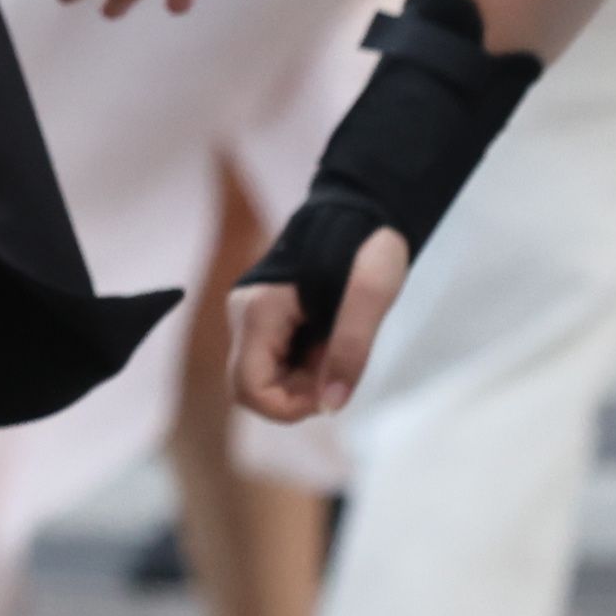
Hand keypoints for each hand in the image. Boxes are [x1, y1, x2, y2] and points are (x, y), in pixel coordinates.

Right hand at [230, 225, 408, 421]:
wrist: (362, 208)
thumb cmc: (368, 244)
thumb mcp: (371, 295)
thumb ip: (350, 349)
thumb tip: (332, 407)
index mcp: (259, 310)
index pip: (249, 389)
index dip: (288, 407)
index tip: (330, 389)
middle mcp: (243, 316)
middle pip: (252, 388)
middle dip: (296, 395)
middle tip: (336, 367)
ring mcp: (250, 318)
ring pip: (264, 378)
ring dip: (302, 382)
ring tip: (336, 348)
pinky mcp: (263, 319)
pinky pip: (273, 363)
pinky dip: (303, 368)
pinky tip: (328, 344)